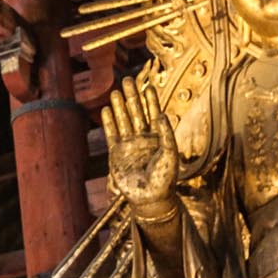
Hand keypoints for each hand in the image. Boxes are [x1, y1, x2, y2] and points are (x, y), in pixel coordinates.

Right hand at [102, 75, 179, 213]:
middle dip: (132, 96)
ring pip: (123, 120)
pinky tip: (107, 110)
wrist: (150, 198)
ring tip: (116, 91)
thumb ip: (167, 133)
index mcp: (158, 137)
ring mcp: (129, 146)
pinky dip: (109, 122)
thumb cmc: (165, 178)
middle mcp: (143, 139)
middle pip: (136, 112)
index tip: (147, 85)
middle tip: (127, 79)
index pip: (153, 113)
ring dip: (120, 106)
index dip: (150, 100)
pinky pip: (112, 134)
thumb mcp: (171, 153)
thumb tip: (160, 114)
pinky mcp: (117, 154)